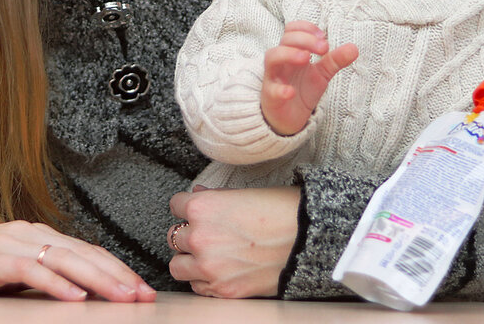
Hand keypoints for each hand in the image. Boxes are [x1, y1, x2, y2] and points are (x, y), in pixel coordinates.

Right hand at [0, 220, 155, 301]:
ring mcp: (13, 244)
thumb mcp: (14, 272)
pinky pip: (31, 270)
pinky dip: (56, 283)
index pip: (88, 252)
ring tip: (121, 297)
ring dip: (97, 280)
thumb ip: (44, 277)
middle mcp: (32, 234)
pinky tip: (74, 297)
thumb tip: (79, 296)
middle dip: (118, 275)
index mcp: (40, 236)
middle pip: (84, 254)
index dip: (117, 269)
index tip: (142, 289)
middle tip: (144, 295)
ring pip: (65, 259)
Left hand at [168, 186, 299, 297]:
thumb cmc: (283, 211)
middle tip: (205, 234)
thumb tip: (197, 194)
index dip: (187, 207)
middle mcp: (199, 238)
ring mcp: (209, 267)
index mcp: (202, 208)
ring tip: (207, 255)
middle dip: (188, 234)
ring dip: (189, 260)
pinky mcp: (223, 289)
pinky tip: (219, 271)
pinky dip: (204, 281)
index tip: (195, 211)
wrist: (309, 240)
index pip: (175, 205)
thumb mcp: (244, 194)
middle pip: (173, 236)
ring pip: (177, 266)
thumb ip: (214, 197)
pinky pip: (197, 287)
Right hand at [262, 21, 358, 135]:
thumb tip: (354, 48)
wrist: (288, 118)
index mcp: (292, 52)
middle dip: (304, 40)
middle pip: (285, 40)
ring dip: (288, 54)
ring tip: (306, 58)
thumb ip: (335, 60)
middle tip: (324, 48)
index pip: (292, 30)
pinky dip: (280, 90)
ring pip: (272, 58)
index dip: (306, 28)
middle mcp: (281, 61)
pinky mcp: (271, 97)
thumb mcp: (321, 74)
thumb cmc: (301, 90)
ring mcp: (274, 77)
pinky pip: (272, 90)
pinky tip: (290, 92)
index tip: (323, 38)